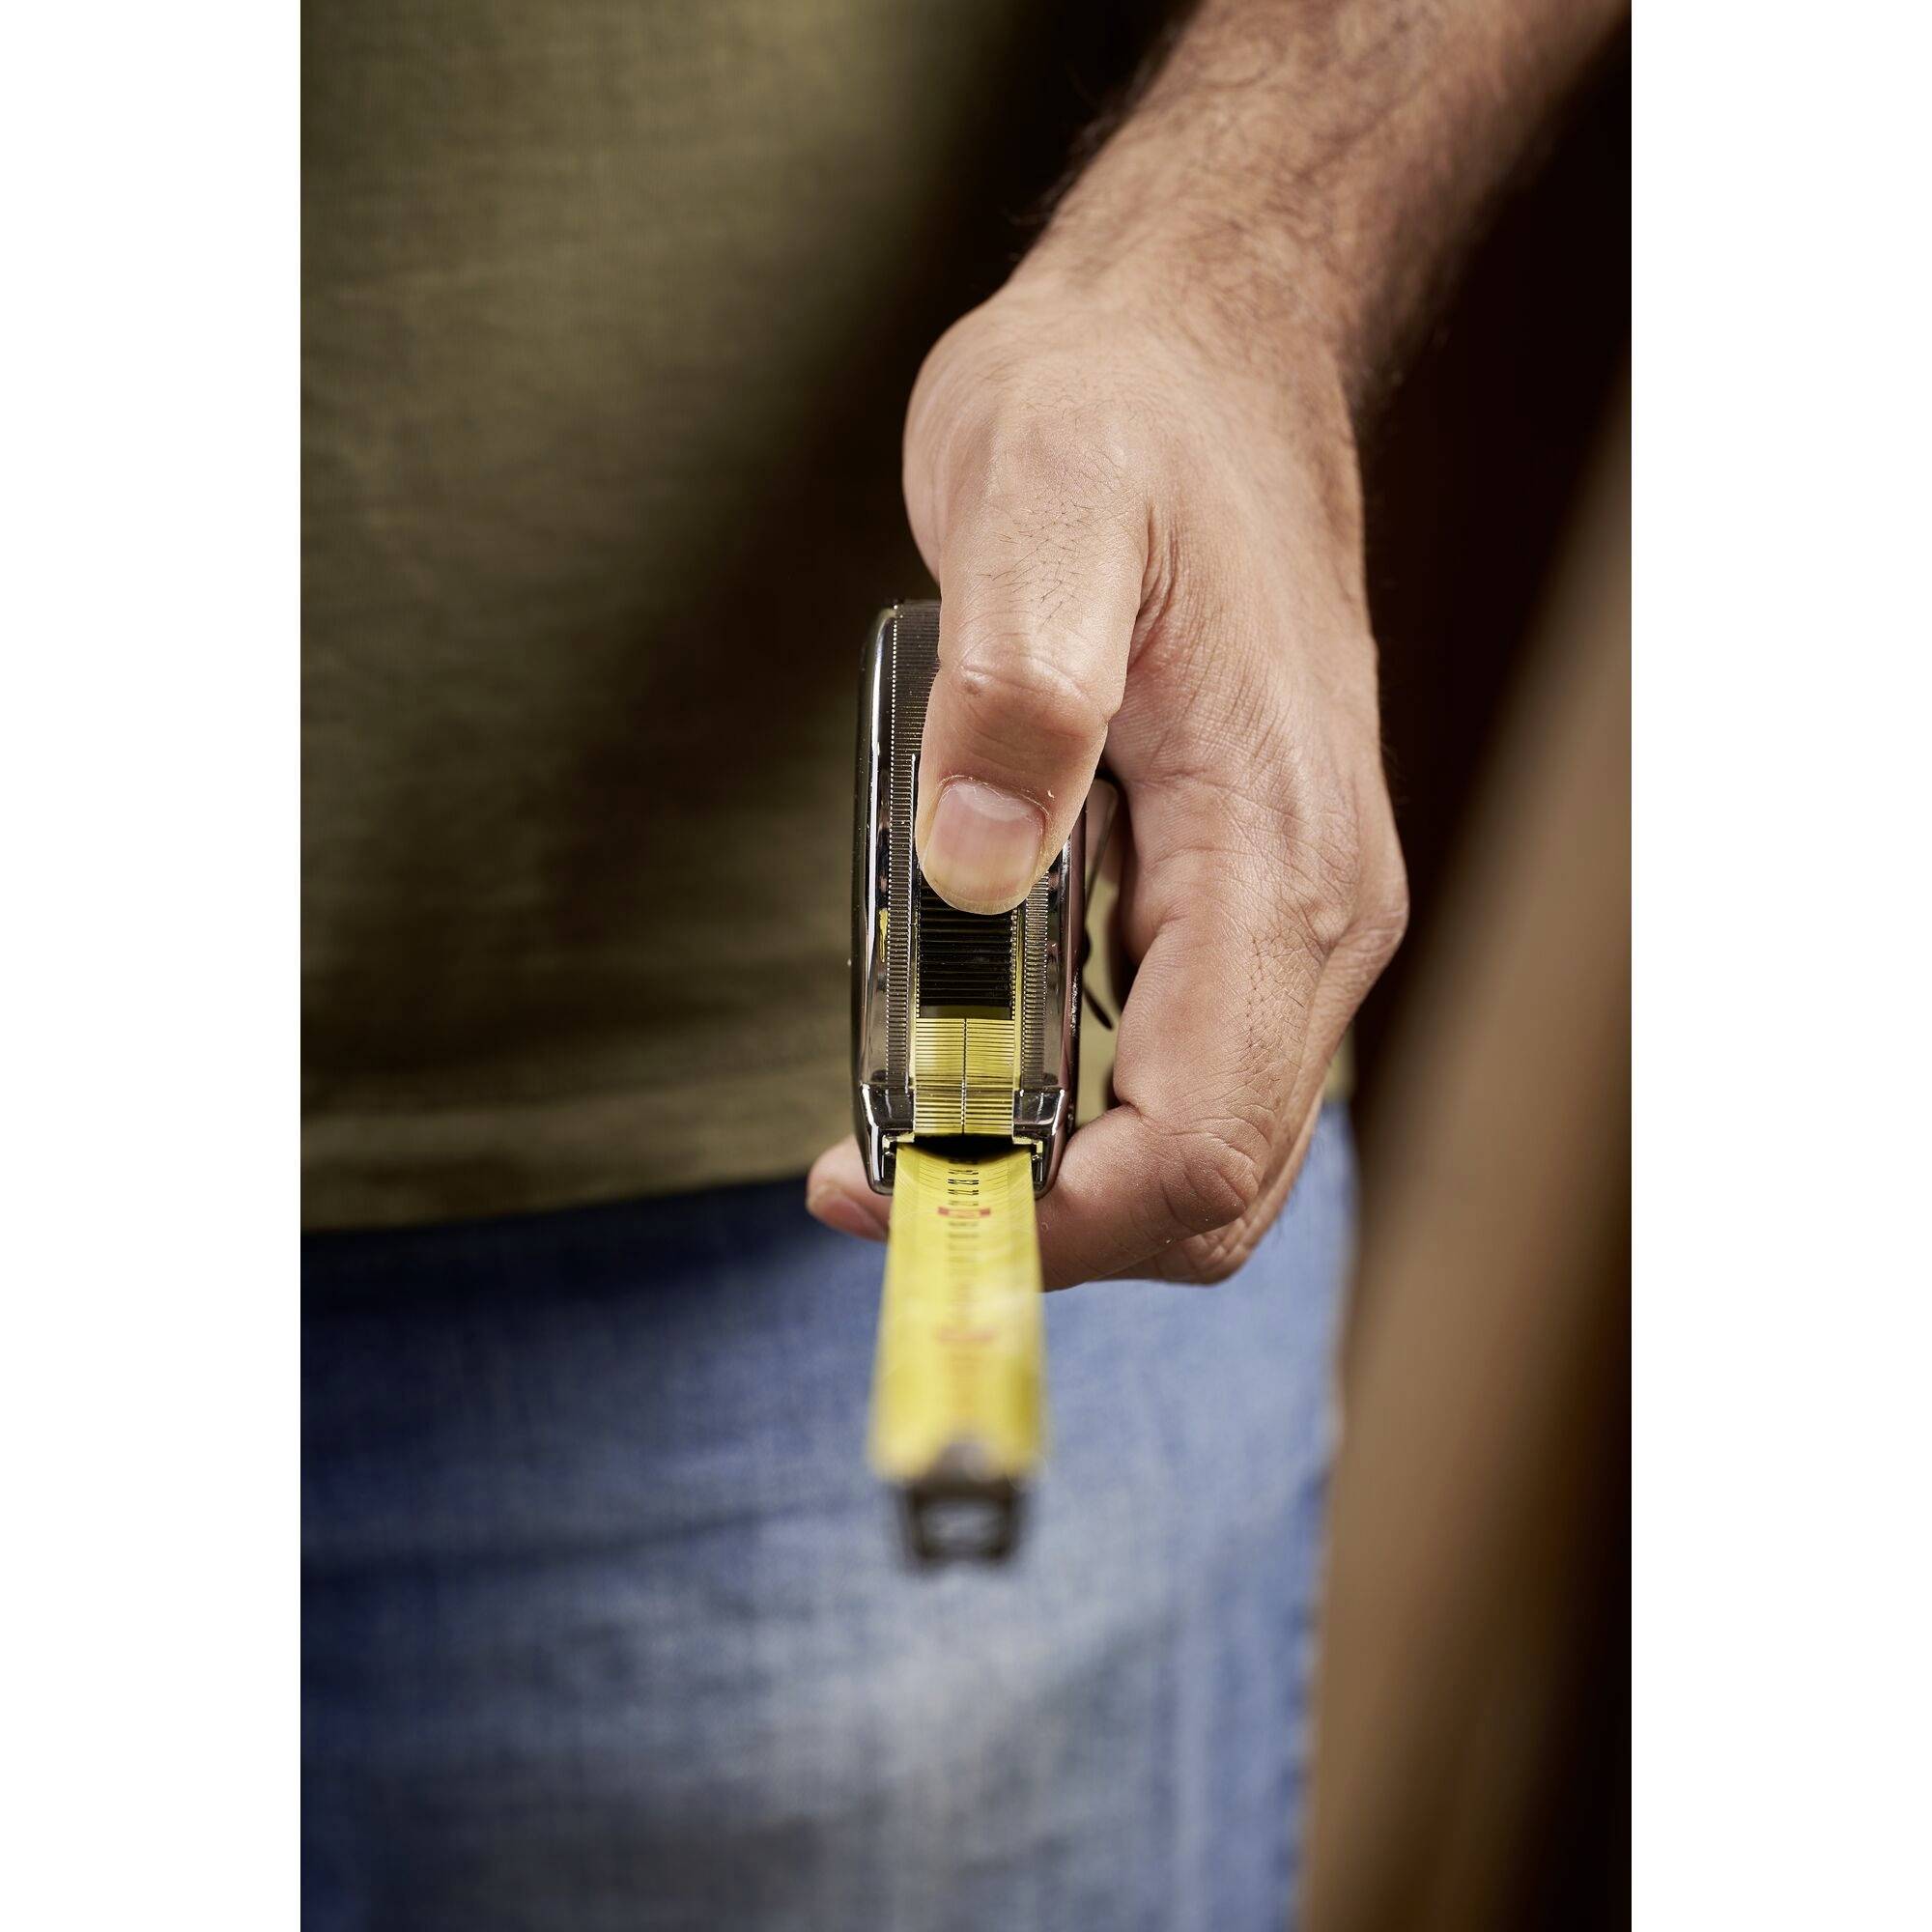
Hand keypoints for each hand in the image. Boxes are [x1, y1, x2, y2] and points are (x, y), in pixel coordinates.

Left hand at [807, 272, 1406, 1284]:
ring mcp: (1297, 916)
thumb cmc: (1121, 423)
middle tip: (873, 1175)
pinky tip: (976, 1053)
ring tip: (906, 1121)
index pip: (1194, 1141)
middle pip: (1214, 1187)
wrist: (1200, 363)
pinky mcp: (1255, 901)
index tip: (885, 1188)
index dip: (1048, 1217)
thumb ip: (1015, 691)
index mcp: (1274, 854)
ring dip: (1060, 1180)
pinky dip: (1083, 1114)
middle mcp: (1316, 915)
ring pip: (1207, 1149)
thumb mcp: (1041, 506)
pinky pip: (1189, 1070)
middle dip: (1047, 1225)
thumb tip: (973, 869)